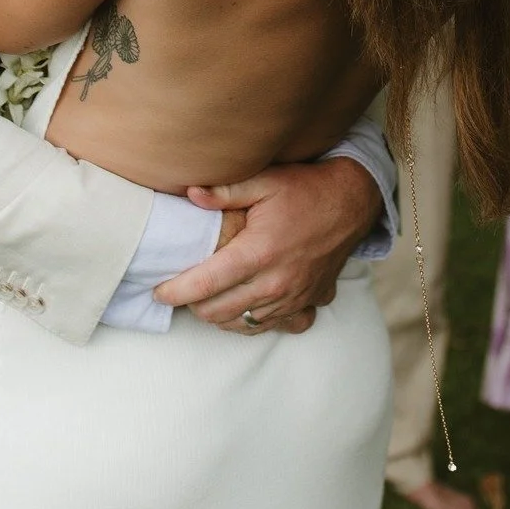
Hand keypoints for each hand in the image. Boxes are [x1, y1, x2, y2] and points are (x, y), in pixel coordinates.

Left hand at [155, 157, 381, 335]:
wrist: (351, 203)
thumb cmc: (305, 189)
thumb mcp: (265, 181)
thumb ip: (224, 191)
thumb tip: (190, 194)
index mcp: (259, 253)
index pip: (205, 285)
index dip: (175, 292)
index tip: (157, 291)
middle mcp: (276, 283)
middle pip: (217, 311)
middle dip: (192, 304)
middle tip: (179, 288)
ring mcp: (293, 298)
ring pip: (241, 324)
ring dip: (217, 315)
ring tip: (204, 297)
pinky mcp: (307, 304)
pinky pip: (270, 327)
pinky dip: (249, 323)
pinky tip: (240, 308)